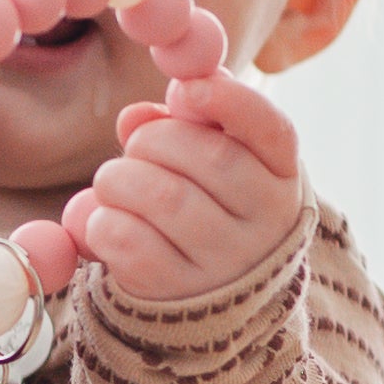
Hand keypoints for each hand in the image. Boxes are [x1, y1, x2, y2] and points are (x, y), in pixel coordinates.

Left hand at [63, 73, 304, 305]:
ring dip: (120, 178)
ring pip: (165, 198)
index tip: (187, 89)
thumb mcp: (209, 157)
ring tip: (113, 183)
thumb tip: (135, 116)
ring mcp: (227, 264)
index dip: (231, 101)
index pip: (271, 130)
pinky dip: (102, 221)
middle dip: (154, 139)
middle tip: (135, 145)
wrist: (206, 294)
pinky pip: (129, 241)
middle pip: (212, 158)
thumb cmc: (205, 203)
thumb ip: (180, 123)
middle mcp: (266, 223)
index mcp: (281, 175)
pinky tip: (106, 220)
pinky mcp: (179, 293)